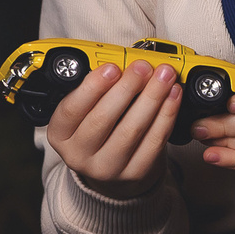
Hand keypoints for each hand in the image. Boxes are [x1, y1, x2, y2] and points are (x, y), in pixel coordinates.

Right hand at [45, 59, 181, 199]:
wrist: (115, 171)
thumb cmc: (101, 129)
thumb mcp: (87, 110)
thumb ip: (98, 88)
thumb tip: (122, 60)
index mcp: (60, 135)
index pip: (70, 111)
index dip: (92, 88)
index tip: (111, 67)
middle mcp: (79, 155)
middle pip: (102, 120)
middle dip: (126, 88)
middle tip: (143, 66)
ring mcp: (107, 168)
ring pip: (131, 130)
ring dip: (152, 97)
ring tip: (165, 74)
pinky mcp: (135, 173)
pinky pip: (154, 140)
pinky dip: (167, 114)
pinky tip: (174, 94)